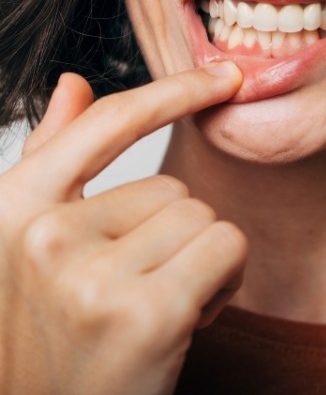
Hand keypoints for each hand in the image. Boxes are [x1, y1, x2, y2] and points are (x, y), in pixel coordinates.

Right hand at [0, 63, 246, 394]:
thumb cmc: (64, 327)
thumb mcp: (40, 240)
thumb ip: (54, 157)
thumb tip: (72, 83)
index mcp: (15, 209)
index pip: (107, 123)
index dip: (172, 92)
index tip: (221, 76)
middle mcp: (45, 236)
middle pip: (172, 185)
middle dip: (174, 234)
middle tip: (141, 286)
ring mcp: (92, 276)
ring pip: (203, 217)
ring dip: (198, 258)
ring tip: (158, 303)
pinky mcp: (148, 313)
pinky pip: (227, 247)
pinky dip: (224, 279)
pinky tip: (186, 319)